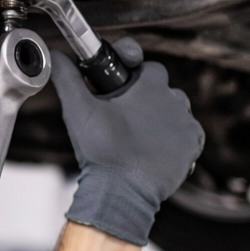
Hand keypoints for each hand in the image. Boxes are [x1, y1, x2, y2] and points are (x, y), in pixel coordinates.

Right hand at [51, 38, 204, 245]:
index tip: (121, 85)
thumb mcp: (78, 110)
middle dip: (145, 99)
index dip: (133, 73)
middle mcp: (175, 100)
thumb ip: (67, 77)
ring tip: (137, 136)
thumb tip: (56, 56)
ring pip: (175, 112)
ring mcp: (187, 124)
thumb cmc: (101, 151)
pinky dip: (173, 140)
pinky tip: (153, 149)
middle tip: (123, 117)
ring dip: (160, 118)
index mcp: (151, 85)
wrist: (122, 193)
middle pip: (161, 90)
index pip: (147, 66)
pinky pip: (186, 135)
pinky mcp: (192, 147)